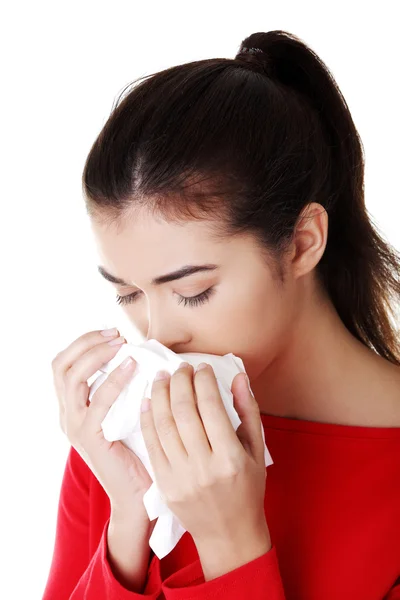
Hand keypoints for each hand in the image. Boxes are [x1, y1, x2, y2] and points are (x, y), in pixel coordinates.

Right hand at [51, 328, 153, 514]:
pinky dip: (114, 379)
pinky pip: (98, 401)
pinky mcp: (90, 439)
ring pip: (72, 378)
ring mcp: (75, 427)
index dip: (83, 342)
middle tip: (116, 333)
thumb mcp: (123, 412)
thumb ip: (121, 388)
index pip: (63, 364)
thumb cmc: (136, 450)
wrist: (137, 494)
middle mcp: (67, 415)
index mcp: (71, 407)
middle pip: (60, 365)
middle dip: (87, 342)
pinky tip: (132, 367)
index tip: (112, 332)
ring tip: (122, 344)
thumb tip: (137, 353)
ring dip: (97, 354)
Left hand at [139, 362, 267, 545]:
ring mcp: (180, 477)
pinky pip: (151, 444)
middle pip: (184, 412)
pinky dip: (147, 418)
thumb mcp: (256, 451)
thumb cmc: (247, 489)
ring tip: (162, 376)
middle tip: (180, 367)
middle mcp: (204, 467)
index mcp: (230, 458)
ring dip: (160, 395)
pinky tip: (148, 400)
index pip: (211, 407)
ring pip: (163, 424)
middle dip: (180, 382)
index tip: (202, 367)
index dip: (204, 381)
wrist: (228, 534)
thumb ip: (248, 411)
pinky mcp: (164, 484)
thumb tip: (238, 376)